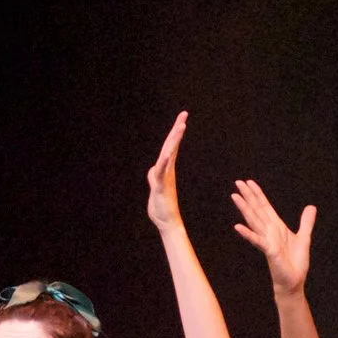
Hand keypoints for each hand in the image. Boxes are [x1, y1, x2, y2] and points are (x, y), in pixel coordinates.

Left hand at [145, 111, 188, 229]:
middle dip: (177, 129)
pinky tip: (167, 153)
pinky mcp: (161, 186)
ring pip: (169, 154)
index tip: (182, 119)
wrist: (167, 222)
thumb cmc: (162, 207)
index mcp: (166, 168)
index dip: (175, 132)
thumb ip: (154, 177)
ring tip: (181, 126)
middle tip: (184, 114)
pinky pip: (162, 171)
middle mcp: (167, 170)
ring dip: (174, 140)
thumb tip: (153, 170)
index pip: (170, 147)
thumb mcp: (155, 187)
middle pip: (171, 145)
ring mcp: (165, 177)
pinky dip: (164, 161)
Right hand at [230, 178, 316, 294]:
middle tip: (237, 182)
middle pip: (257, 210)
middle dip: (248, 196)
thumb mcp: (304, 238)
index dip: (258, 194)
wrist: (294, 281)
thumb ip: (306, 222)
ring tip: (235, 197)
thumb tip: (311, 207)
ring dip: (244, 209)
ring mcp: (267, 241)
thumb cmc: (295, 263)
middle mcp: (269, 231)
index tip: (249, 182)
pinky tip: (237, 226)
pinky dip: (248, 234)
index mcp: (276, 227)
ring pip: (254, 221)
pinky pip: (257, 241)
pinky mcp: (269, 251)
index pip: (265, 207)